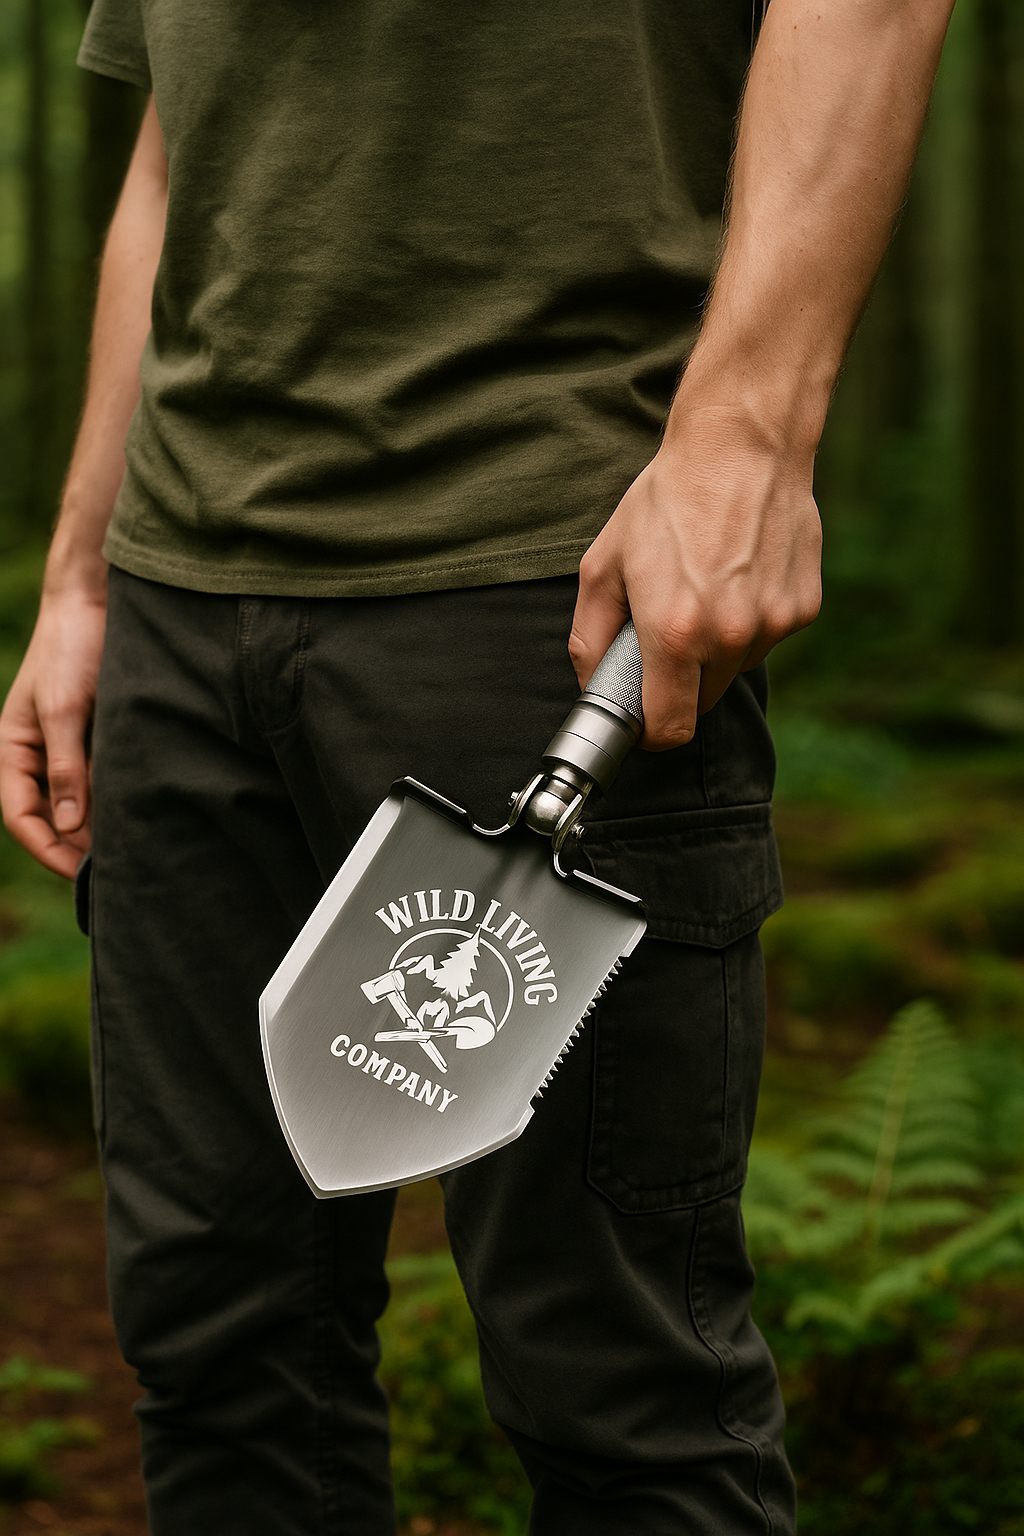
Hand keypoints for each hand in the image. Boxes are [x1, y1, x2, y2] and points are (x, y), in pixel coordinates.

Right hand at [0, 590, 107, 878]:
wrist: (98, 600)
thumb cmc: (71, 648)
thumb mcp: (65, 709)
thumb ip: (66, 766)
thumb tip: (68, 826)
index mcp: (13, 749)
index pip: (20, 815)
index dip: (45, 849)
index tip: (80, 873)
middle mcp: (39, 754)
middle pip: (51, 816)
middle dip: (76, 846)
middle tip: (116, 872)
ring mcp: (69, 746)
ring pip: (80, 801)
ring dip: (100, 825)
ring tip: (135, 849)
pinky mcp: (99, 736)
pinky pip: (104, 779)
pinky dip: (119, 798)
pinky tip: (145, 813)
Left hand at [569, 402, 821, 750]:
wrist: (742, 443)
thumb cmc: (667, 499)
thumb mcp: (604, 564)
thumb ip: (590, 635)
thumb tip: (591, 682)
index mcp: (676, 634)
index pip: (671, 728)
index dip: (654, 730)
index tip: (646, 715)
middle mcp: (730, 637)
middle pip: (704, 700)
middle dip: (682, 680)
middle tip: (668, 630)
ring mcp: (773, 624)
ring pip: (737, 666)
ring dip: (718, 647)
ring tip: (706, 586)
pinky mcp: (804, 607)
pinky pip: (768, 636)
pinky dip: (752, 619)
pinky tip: (739, 573)